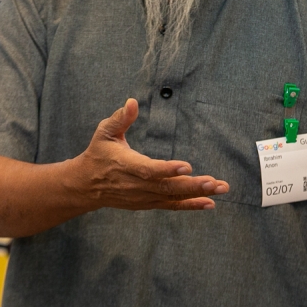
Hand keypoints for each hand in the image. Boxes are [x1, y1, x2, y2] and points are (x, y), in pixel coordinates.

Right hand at [67, 98, 229, 210]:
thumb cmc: (99, 154)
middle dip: (192, 186)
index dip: (167, 170)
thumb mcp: (105, 132)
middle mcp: (137, 185)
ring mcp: (144, 197)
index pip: (148, 170)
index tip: (187, 166)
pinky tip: (210, 203)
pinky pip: (172, 205)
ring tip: (219, 188)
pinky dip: (191, 205)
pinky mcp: (149, 202)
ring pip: (173, 197)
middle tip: (214, 182)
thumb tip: (132, 102)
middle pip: (167, 187)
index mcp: (126, 166)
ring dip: (198, 194)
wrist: (86, 185)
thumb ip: (120, 118)